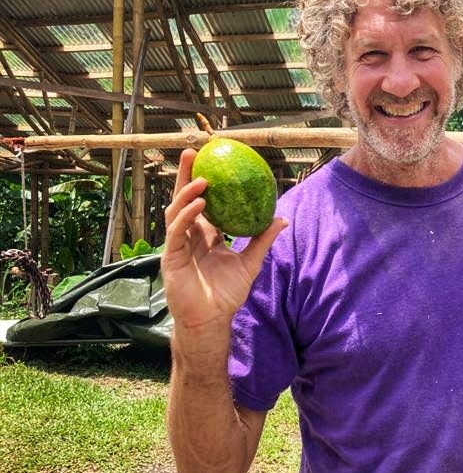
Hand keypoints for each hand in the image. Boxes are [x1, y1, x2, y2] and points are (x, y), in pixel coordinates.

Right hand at [161, 148, 286, 332]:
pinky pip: (177, 231)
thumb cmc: (227, 294)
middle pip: (184, 199)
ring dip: (187, 193)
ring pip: (177, 211)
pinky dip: (187, 216)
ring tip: (203, 179)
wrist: (212, 320)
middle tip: (193, 152)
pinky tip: (199, 205)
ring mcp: (177, 245)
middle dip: (186, 175)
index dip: (203, 181)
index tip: (212, 160)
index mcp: (204, 235)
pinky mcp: (171, 257)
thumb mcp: (250, 262)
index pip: (202, 202)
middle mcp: (188, 236)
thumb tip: (281, 219)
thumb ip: (262, 240)